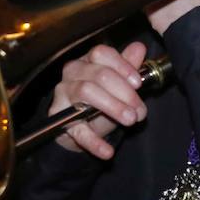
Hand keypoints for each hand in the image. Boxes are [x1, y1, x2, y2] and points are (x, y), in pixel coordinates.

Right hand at [50, 41, 149, 157]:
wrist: (81, 130)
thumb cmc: (100, 102)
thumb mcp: (117, 86)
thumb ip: (127, 67)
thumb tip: (139, 47)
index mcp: (88, 60)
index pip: (102, 53)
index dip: (122, 66)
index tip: (138, 83)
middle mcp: (72, 73)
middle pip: (99, 74)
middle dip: (124, 92)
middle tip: (140, 110)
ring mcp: (62, 95)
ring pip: (87, 92)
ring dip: (113, 107)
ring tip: (131, 120)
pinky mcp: (58, 120)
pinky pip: (77, 129)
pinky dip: (94, 141)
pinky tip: (108, 151)